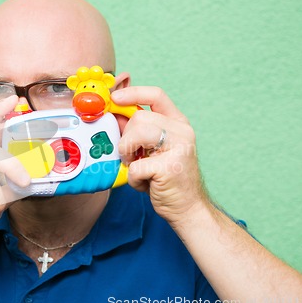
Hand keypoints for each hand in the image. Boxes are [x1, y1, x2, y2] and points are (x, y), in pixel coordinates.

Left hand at [111, 86, 207, 226]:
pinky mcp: (170, 167)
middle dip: (126, 138)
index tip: (114, 98)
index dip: (133, 93)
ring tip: (137, 167)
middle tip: (132, 157)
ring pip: (137, 134)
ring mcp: (179, 148)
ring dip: (128, 154)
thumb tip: (114, 113)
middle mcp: (182, 131)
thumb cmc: (165, 179)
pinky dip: (134, 179)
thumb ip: (136, 130)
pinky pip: (136, 165)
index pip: (156, 95)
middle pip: (139, 118)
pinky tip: (146, 184)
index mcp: (178, 123)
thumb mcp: (151, 150)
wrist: (187, 209)